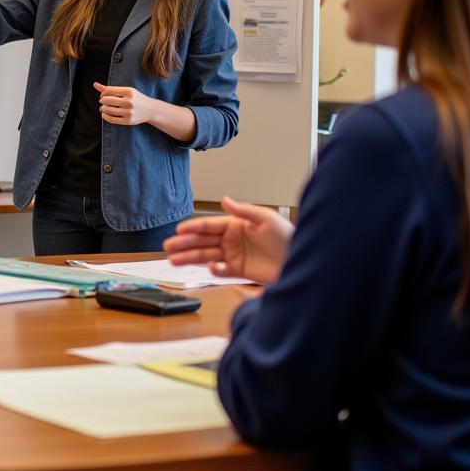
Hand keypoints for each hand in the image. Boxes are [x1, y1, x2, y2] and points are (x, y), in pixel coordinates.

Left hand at [94, 82, 156, 125]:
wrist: (151, 110)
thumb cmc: (136, 98)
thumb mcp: (126, 91)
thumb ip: (110, 89)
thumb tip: (95, 84)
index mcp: (129, 91)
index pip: (108, 91)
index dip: (102, 93)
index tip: (103, 95)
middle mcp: (129, 101)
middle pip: (107, 100)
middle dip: (102, 101)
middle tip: (103, 102)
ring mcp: (129, 112)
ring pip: (108, 110)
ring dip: (102, 109)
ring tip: (103, 108)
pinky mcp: (128, 121)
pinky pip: (112, 119)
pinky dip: (105, 116)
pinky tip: (104, 114)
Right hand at [163, 196, 293, 284]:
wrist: (301, 260)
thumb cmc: (287, 237)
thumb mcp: (266, 218)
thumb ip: (243, 210)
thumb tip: (224, 200)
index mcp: (235, 225)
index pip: (209, 226)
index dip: (193, 227)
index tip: (179, 229)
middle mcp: (231, 240)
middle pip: (203, 241)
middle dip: (184, 243)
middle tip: (168, 246)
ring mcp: (233, 255)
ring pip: (206, 256)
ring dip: (190, 258)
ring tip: (173, 260)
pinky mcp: (239, 270)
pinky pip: (221, 270)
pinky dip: (213, 270)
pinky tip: (210, 268)